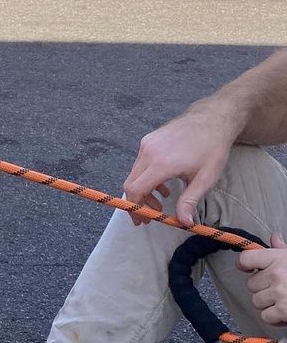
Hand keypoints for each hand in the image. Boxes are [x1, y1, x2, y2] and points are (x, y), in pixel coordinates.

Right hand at [122, 102, 237, 225]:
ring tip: (161, 200)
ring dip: (144, 190)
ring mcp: (146, 144)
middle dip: (138, 202)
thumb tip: (183, 223)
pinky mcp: (148, 140)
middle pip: (131, 183)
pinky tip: (163, 184)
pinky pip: (141, 163)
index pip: (135, 190)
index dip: (135, 207)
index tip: (143, 220)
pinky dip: (147, 177)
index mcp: (161, 163)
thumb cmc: (212, 149)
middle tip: (150, 216)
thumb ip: (190, 201)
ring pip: (135, 174)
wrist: (212, 119)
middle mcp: (148, 152)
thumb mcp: (205, 179)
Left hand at [239, 234, 286, 325]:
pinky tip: (285, 312)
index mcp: (278, 259)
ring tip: (283, 300)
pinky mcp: (284, 312)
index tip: (248, 268)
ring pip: (256, 301)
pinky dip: (275, 318)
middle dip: (263, 288)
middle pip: (251, 284)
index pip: (246, 259)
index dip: (244, 265)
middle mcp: (277, 275)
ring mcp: (280, 294)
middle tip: (279, 288)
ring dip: (268, 304)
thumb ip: (282, 249)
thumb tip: (274, 238)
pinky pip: (266, 316)